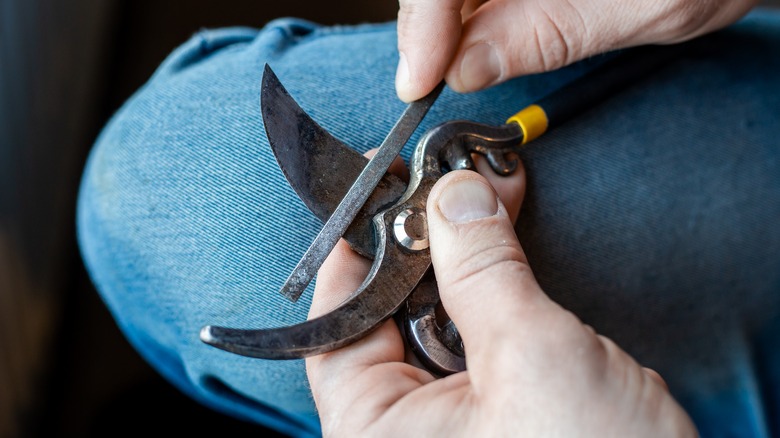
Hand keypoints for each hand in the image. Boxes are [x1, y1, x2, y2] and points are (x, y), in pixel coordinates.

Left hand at [305, 160, 695, 435]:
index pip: (337, 328)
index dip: (358, 251)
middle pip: (388, 314)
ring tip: (486, 198)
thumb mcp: (533, 358)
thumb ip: (485, 271)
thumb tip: (454, 199)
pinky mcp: (500, 408)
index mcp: (379, 433)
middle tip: (449, 181)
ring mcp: (454, 421)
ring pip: (439, 319)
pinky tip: (506, 242)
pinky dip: (493, 286)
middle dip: (423, 244)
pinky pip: (480, 335)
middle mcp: (406, 430)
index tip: (381, 192)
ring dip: (464, 259)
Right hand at [395, 0, 757, 100]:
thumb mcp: (643, 8)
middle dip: (429, 28)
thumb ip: (548, 34)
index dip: (423, 24)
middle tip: (427, 83)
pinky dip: (471, 14)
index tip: (419, 82)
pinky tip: (478, 42)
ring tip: (450, 68)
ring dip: (447, 24)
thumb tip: (466, 68)